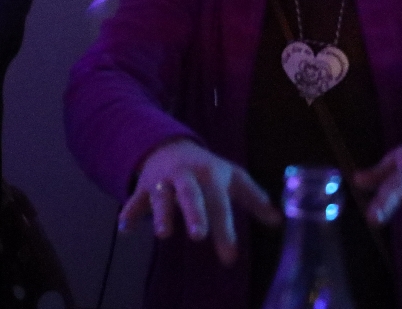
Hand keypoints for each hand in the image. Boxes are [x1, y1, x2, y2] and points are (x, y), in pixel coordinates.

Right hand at [119, 139, 281, 265]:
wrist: (169, 145)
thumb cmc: (206, 168)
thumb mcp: (231, 177)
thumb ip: (253, 198)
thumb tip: (277, 221)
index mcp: (210, 174)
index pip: (220, 204)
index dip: (225, 230)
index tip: (230, 256)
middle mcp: (186, 176)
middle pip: (191, 194)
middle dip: (194, 213)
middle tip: (198, 235)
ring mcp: (163, 180)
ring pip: (161, 196)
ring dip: (161, 214)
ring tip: (163, 235)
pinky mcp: (143, 186)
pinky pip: (135, 199)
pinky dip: (129, 212)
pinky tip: (124, 229)